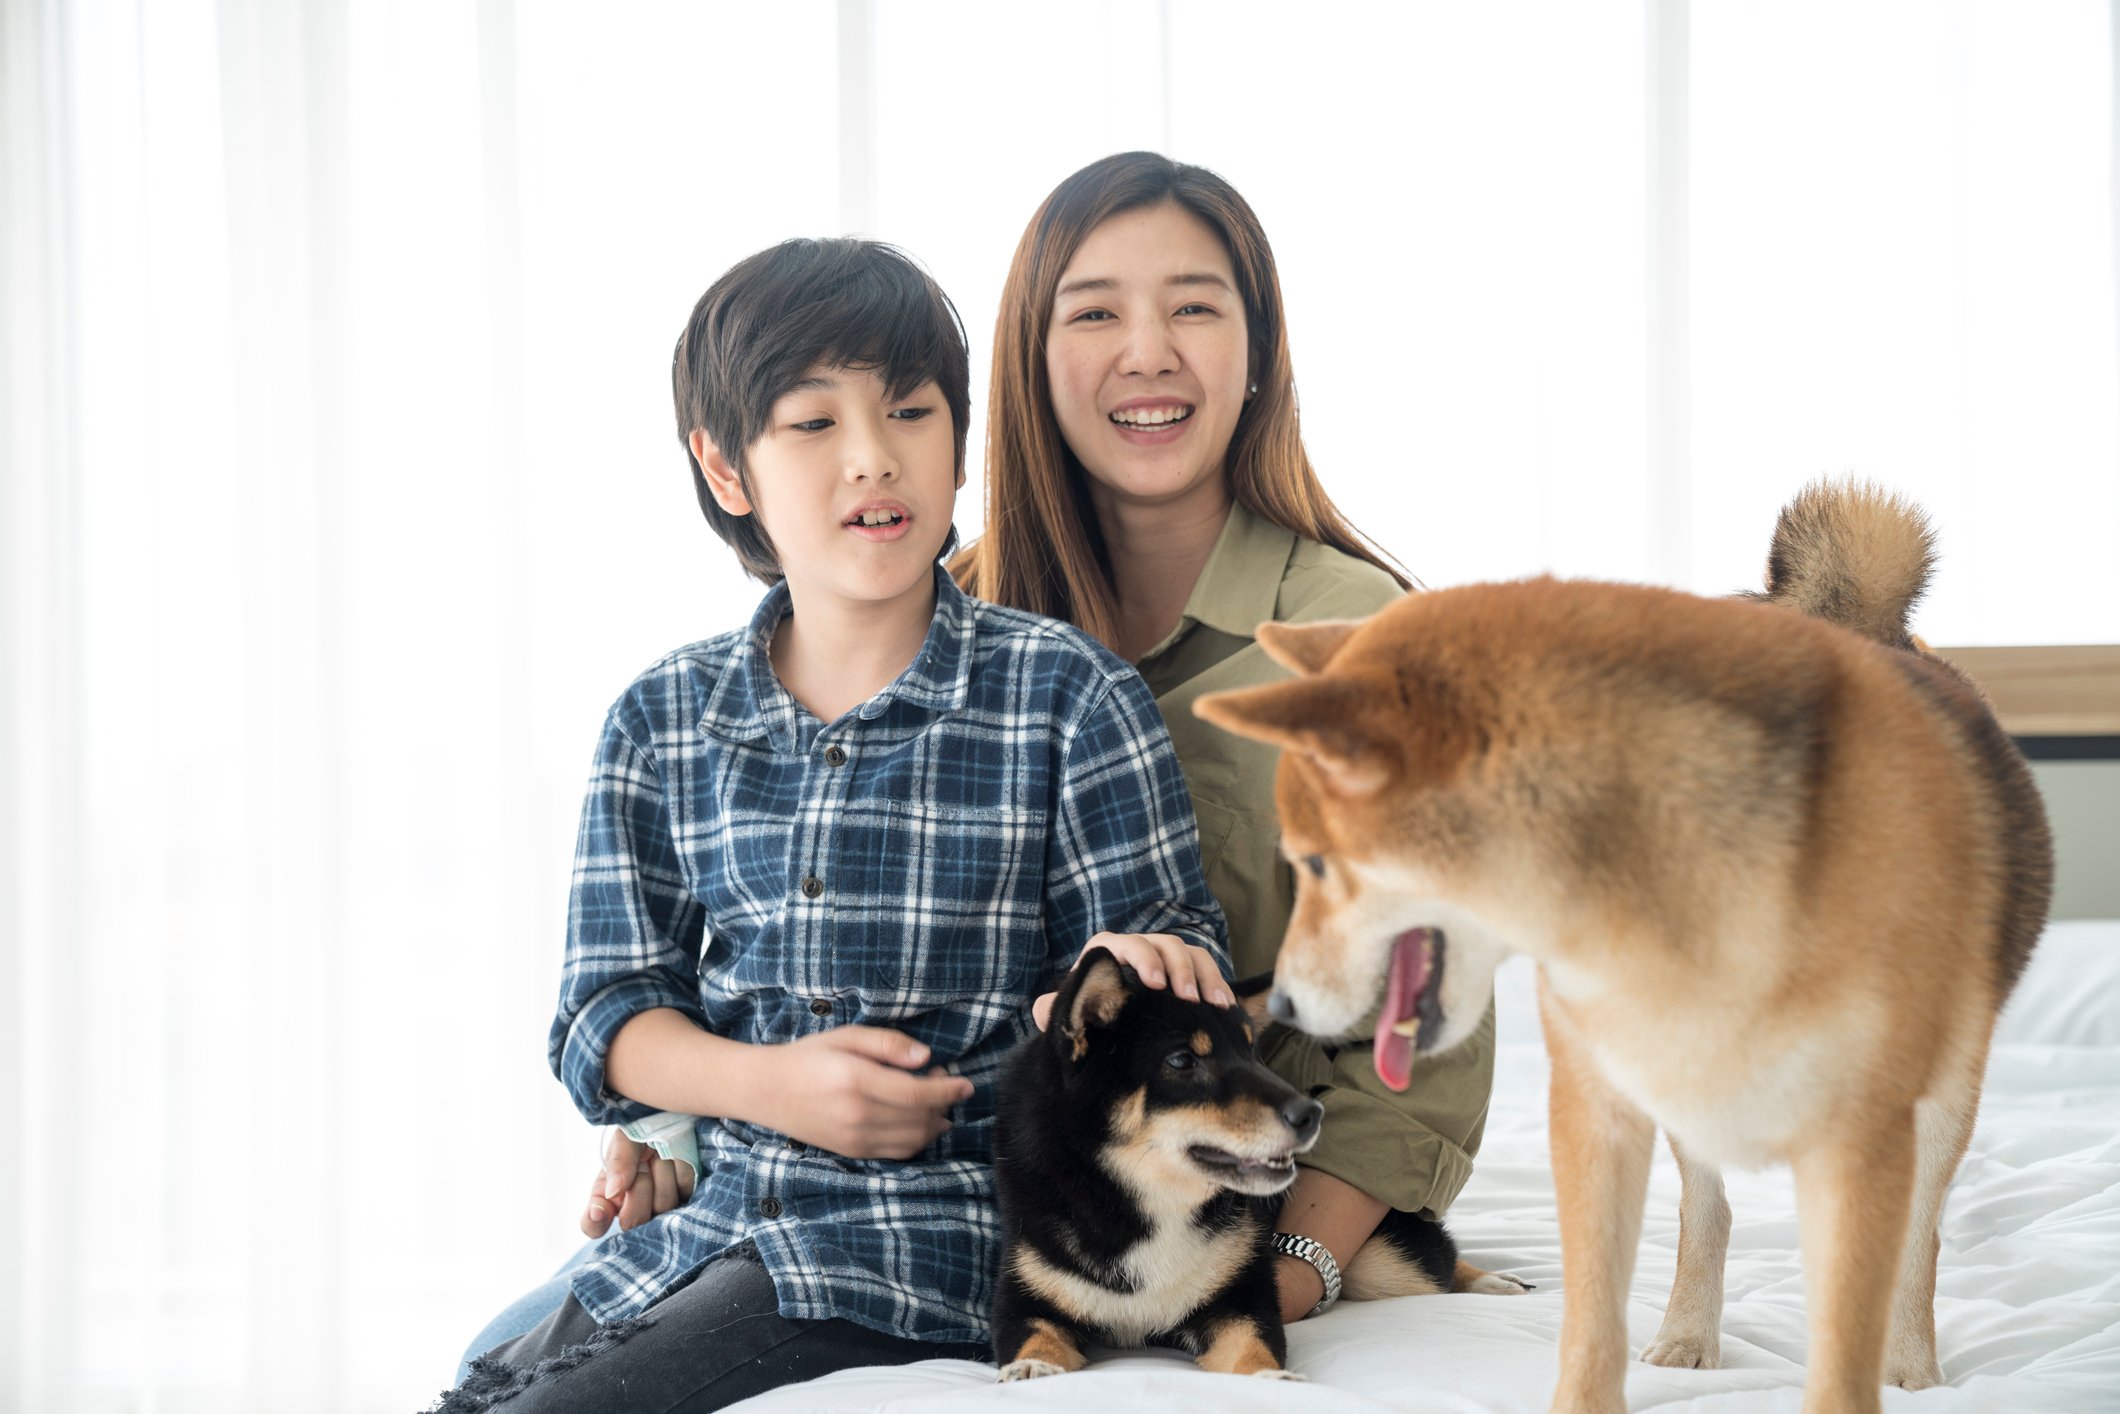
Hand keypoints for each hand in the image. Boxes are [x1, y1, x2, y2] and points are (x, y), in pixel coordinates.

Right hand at [580, 1128, 694, 1236]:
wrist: (675, 1122)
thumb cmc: (642, 1133)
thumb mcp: (625, 1140)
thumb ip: (618, 1162)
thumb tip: (613, 1191)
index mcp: (607, 1197)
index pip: (593, 1225)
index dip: (595, 1222)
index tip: (599, 1212)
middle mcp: (632, 1209)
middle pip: (633, 1220)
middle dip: (640, 1184)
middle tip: (643, 1161)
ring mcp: (659, 1210)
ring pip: (663, 1205)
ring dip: (663, 1171)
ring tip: (660, 1154)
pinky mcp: (685, 1202)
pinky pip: (685, 1191)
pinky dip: (681, 1168)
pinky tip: (677, 1158)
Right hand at [752, 1027, 974, 1158]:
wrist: (765, 1090)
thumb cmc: (808, 1056)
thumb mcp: (846, 1036)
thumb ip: (888, 1044)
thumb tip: (925, 1057)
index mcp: (857, 1080)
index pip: (917, 1093)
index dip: (947, 1089)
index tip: (966, 1084)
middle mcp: (857, 1114)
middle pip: (920, 1119)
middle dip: (943, 1104)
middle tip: (944, 1082)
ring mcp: (854, 1138)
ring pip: (913, 1140)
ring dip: (934, 1124)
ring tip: (934, 1103)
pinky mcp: (851, 1152)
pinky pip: (896, 1152)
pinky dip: (917, 1140)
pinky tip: (918, 1122)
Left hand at [1031, 931, 1232, 1029]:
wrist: (1106, 1024)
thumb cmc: (1085, 1015)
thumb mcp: (1068, 1015)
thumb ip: (1054, 1012)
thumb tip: (1042, 1009)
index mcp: (1105, 952)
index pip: (1123, 944)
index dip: (1142, 958)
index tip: (1156, 984)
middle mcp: (1137, 950)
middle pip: (1164, 945)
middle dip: (1180, 969)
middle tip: (1189, 999)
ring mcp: (1164, 959)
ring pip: (1189, 954)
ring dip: (1205, 977)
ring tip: (1215, 1005)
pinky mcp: (1184, 973)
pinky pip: (1205, 969)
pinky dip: (1216, 985)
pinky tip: (1225, 1008)